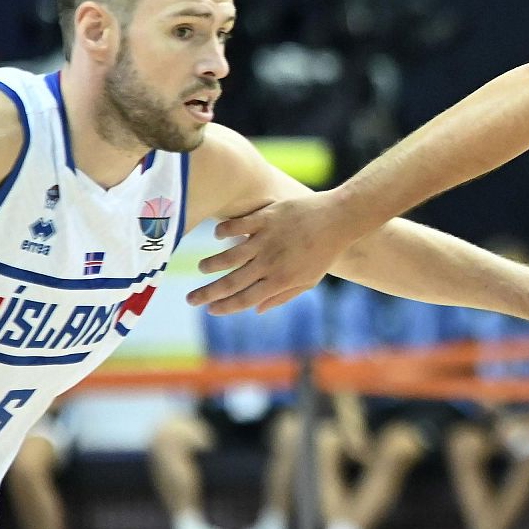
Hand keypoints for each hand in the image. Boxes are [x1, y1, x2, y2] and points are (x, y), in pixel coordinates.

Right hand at [188, 193, 357, 313]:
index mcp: (280, 280)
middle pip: (232, 282)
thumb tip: (255, 310)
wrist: (338, 220)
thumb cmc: (323, 253)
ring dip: (212, 264)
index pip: (245, 299)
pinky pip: (238, 225)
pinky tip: (218, 236)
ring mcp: (267, 239)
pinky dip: (224, 231)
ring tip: (202, 268)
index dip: (225, 307)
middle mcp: (270, 262)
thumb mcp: (308, 281)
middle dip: (208, 293)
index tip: (210, 310)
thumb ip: (281, 297)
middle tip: (190, 299)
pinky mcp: (266, 218)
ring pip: (230, 256)